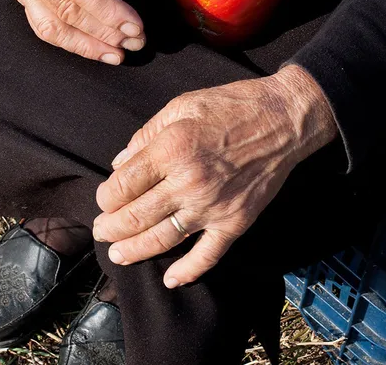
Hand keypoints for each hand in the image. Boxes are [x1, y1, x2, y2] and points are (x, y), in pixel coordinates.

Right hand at [7, 0, 144, 64]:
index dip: (108, 10)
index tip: (136, 25)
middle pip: (68, 10)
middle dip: (106, 30)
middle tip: (138, 41)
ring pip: (55, 26)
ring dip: (90, 44)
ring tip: (121, 53)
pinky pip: (45, 27)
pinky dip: (73, 43)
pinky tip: (99, 50)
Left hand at [92, 65, 337, 287]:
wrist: (284, 119)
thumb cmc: (231, 105)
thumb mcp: (181, 105)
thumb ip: (146, 135)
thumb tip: (120, 163)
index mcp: (171, 150)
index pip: (121, 186)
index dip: (105, 197)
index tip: (105, 198)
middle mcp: (188, 182)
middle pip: (135, 217)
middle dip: (110, 228)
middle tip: (101, 230)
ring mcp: (212, 206)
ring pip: (162, 240)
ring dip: (134, 251)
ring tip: (118, 254)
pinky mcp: (235, 221)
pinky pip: (208, 255)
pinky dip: (188, 271)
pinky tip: (171, 279)